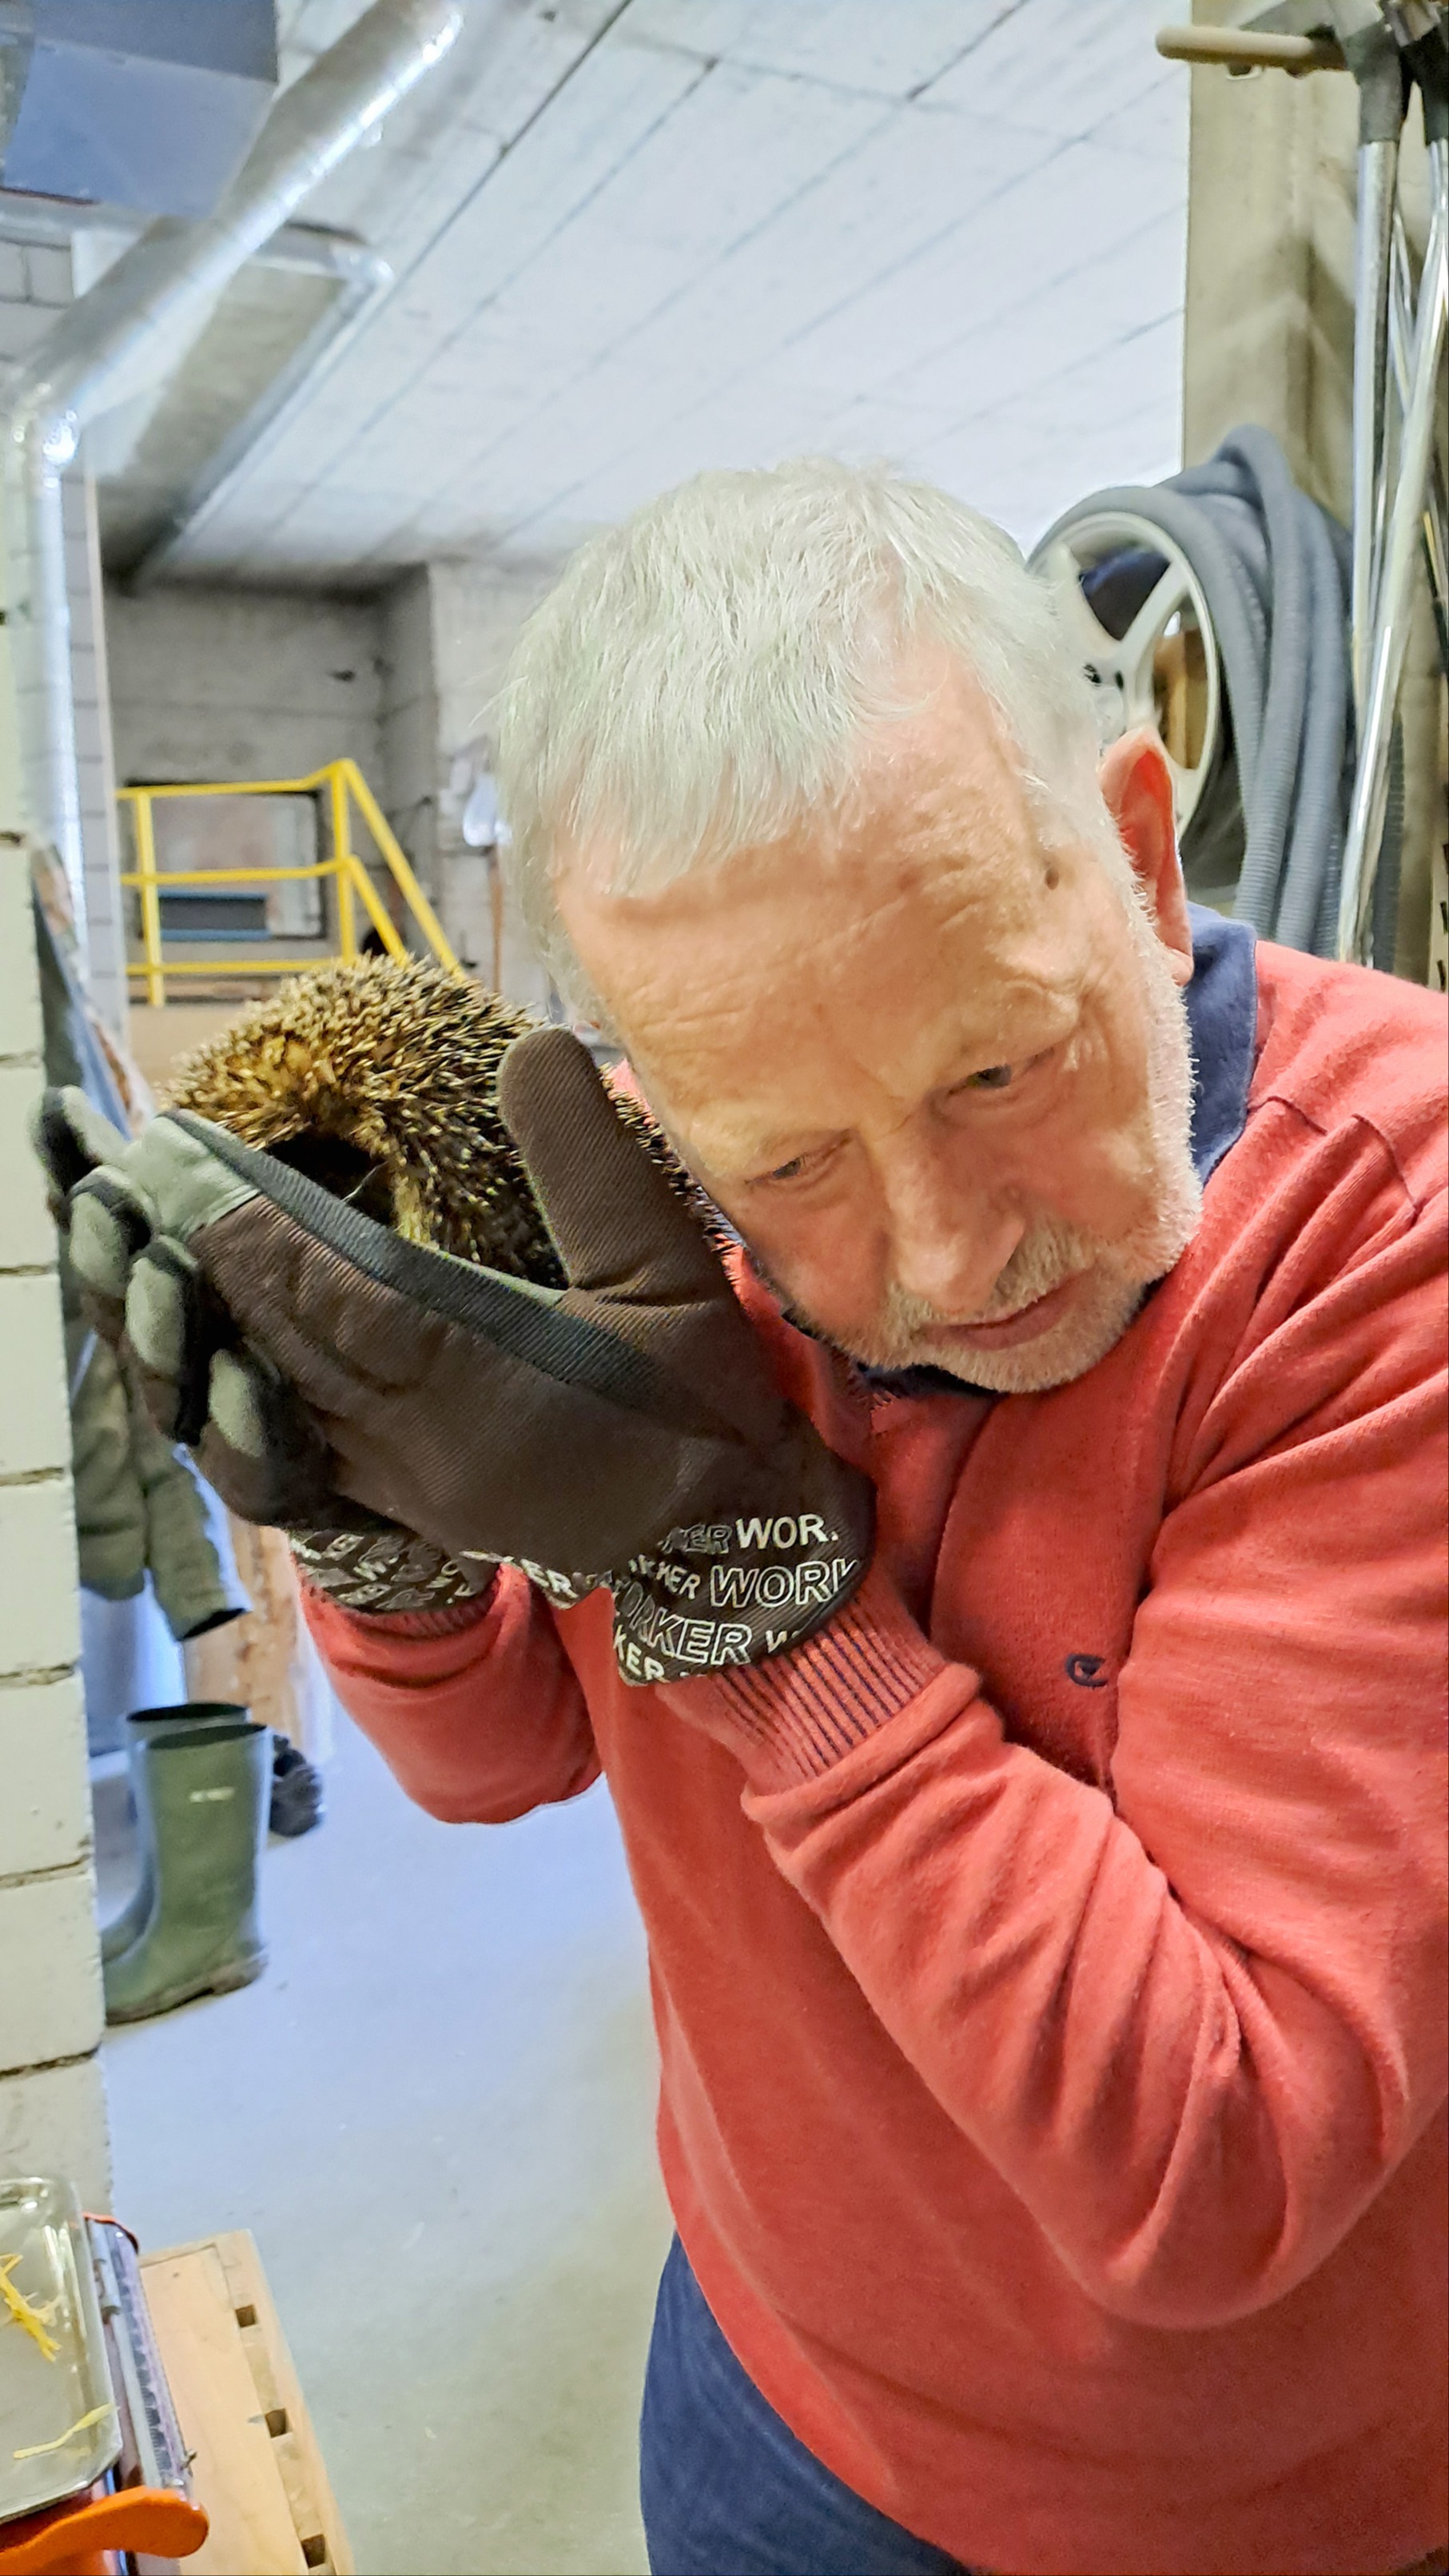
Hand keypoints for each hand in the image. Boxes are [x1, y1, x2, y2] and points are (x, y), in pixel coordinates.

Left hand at [37, 1032, 872, 1679]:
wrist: (726, 1542)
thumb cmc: (711, 1404)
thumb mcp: (673, 1271)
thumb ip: (596, 1163)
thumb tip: (535, 1045)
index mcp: (489, 1390)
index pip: (337, 1301)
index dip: (250, 1230)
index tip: (180, 1163)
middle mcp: (422, 1452)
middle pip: (272, 1353)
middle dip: (191, 1265)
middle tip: (118, 1186)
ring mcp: (400, 1491)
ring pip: (255, 1413)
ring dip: (184, 1333)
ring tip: (129, 1255)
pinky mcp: (393, 1510)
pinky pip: (276, 1455)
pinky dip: (222, 1395)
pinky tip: (192, 1343)